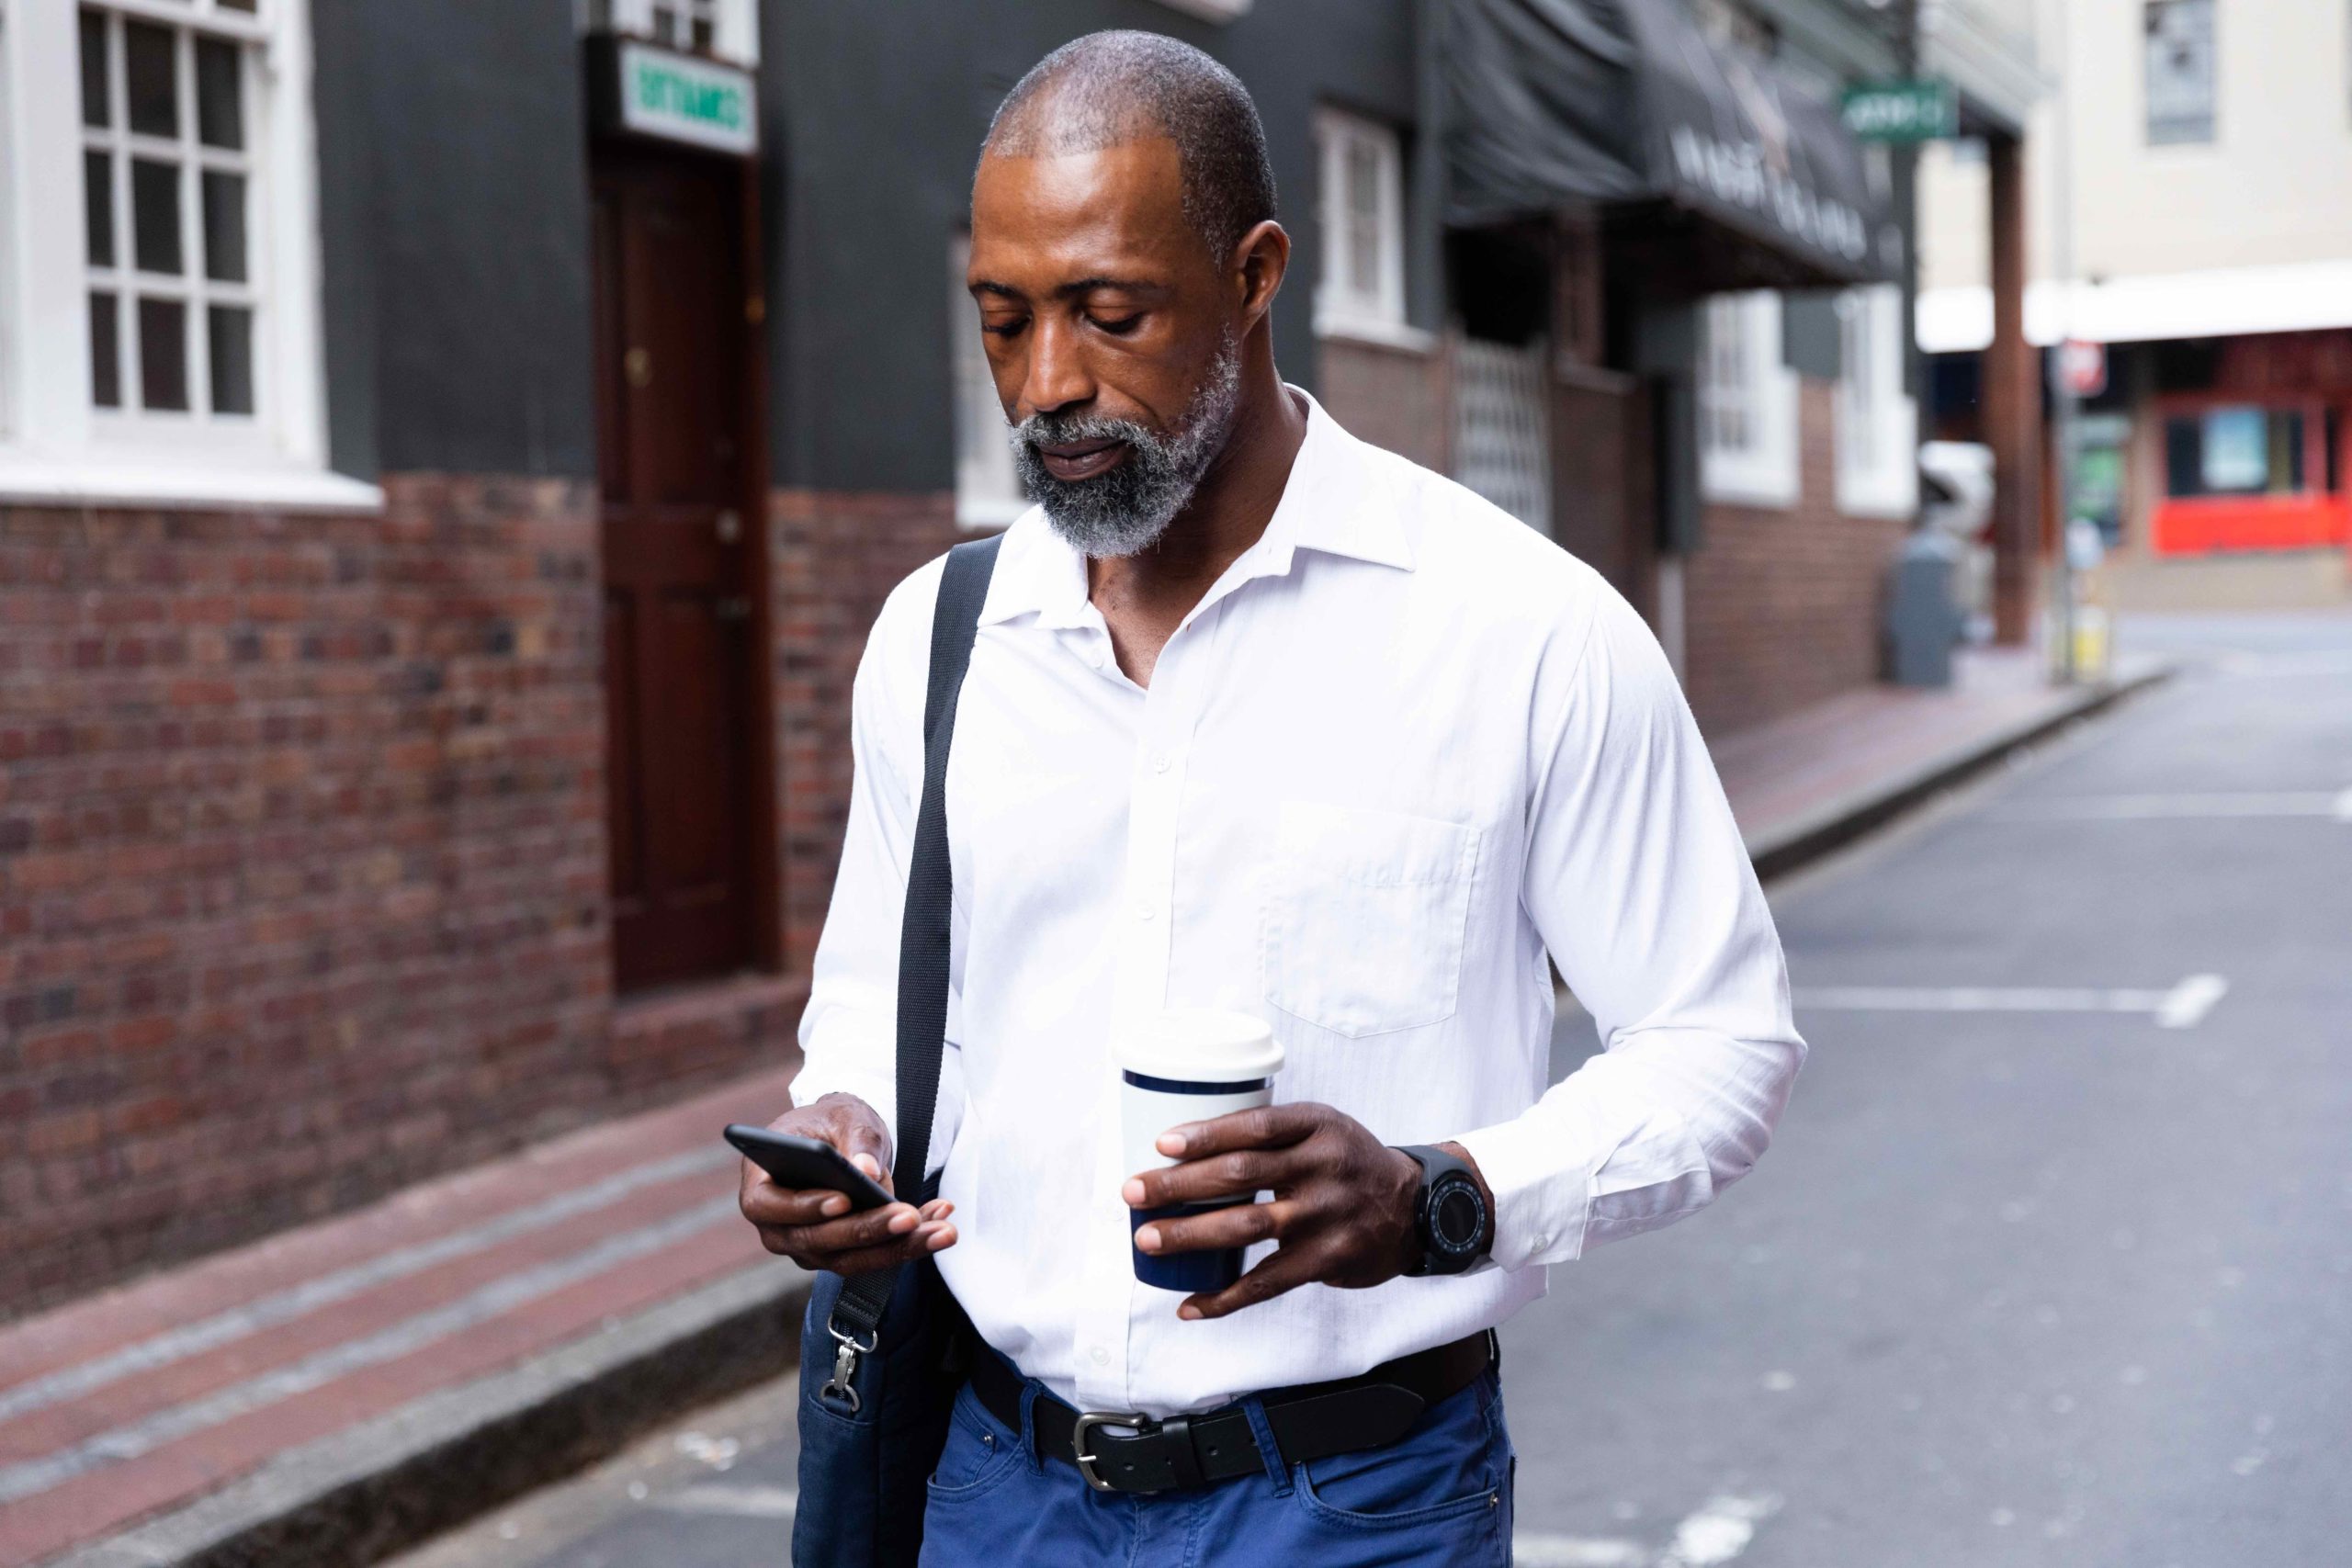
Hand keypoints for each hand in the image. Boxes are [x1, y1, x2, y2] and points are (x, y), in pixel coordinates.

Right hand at [737, 1094, 956, 1274]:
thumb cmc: (831, 1124)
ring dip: (900, 1246)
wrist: (839, 1139)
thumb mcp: (843, 1117)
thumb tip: (867, 1172)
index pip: (770, 1207)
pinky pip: (872, 1257)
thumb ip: (854, 1141)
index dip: (805, 1208)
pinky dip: (909, 1244)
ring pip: (851, 1258)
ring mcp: (807, 1248)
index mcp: (760, 1186)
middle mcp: (777, 1228)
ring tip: (941, 1228)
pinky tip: (941, 1225)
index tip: (843, 1200)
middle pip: (818, 1240)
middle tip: (909, 1216)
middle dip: (868, 1230)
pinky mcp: (839, 1256)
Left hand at [1120, 1102, 1488, 1320]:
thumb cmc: (1348, 1163)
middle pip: (1240, 1174)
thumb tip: (1183, 1149)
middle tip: (1132, 1192)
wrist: (1417, 1208)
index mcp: (1317, 1126)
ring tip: (1146, 1239)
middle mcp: (1322, 1167)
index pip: (1255, 1126)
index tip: (1162, 1143)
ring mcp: (1326, 1216)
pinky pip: (1267, 1283)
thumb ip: (1270, 1134)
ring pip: (1246, 1226)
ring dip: (1190, 1234)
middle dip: (1179, 1184)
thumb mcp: (1322, 1128)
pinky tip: (1190, 1305)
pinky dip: (1224, 1298)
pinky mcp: (1328, 1260)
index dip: (1207, 1134)